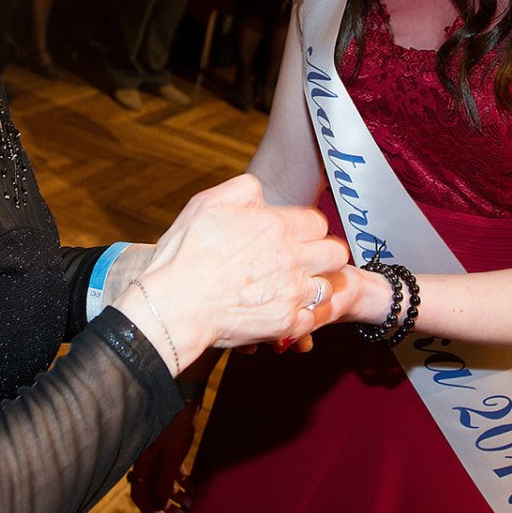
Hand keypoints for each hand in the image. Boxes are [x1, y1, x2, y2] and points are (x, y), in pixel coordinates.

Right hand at [124, 174, 348, 359]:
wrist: (175, 304)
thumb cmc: (186, 255)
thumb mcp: (208, 203)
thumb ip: (243, 189)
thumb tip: (260, 190)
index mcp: (276, 226)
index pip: (318, 223)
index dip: (307, 229)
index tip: (296, 237)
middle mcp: (291, 258)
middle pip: (336, 253)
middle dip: (323, 255)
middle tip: (305, 261)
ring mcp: (291, 293)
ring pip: (328, 287)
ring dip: (315, 287)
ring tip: (293, 289)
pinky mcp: (286, 323)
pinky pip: (313, 319)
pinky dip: (301, 317)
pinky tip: (283, 311)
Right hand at [128, 407, 197, 512]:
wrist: (184, 399)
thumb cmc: (174, 427)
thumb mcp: (170, 458)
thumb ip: (164, 482)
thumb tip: (159, 506)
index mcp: (142, 465)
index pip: (140, 496)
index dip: (151, 512)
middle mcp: (147, 462)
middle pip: (152, 491)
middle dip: (166, 507)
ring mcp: (159, 455)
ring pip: (164, 482)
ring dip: (176, 496)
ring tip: (190, 506)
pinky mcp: (170, 449)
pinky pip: (173, 471)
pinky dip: (182, 482)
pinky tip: (193, 490)